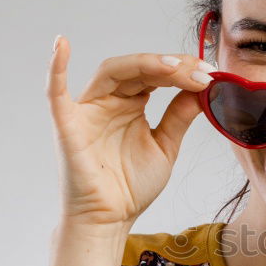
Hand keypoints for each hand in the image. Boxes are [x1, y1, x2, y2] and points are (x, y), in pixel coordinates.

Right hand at [45, 36, 212, 228]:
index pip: (156, 75)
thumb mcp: (165, 146)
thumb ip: (179, 117)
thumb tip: (201, 88)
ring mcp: (87, 110)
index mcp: (130, 104)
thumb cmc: (131, 187)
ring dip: (144, 64)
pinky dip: (55, 68)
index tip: (211, 73)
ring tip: (173, 66)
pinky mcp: (68, 125)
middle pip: (138, 69)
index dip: (183, 70)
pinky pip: (56, 93)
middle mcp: (108, 101)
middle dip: (172, 67)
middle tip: (201, 71)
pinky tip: (61, 45)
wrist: (109, 221)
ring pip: (112, 72)